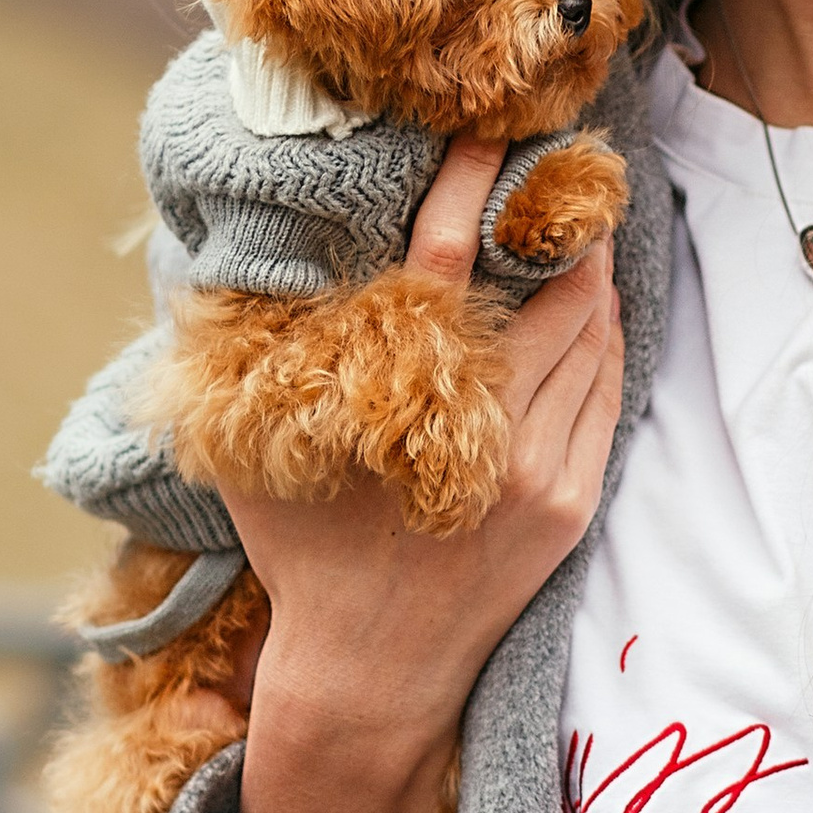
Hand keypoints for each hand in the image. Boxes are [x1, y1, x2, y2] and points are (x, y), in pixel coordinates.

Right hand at [209, 140, 624, 812]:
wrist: (370, 675)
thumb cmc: (304, 556)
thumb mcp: (253, 457)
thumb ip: (239, 361)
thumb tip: (205, 261)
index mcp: (409, 410)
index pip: (448, 268)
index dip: (471, 191)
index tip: (485, 137)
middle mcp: (492, 437)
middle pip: (553, 295)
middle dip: (561, 223)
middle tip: (561, 160)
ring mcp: (546, 473)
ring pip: (593, 340)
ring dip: (593, 273)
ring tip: (584, 214)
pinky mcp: (575, 502)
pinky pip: (607, 393)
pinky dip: (605, 338)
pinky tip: (594, 298)